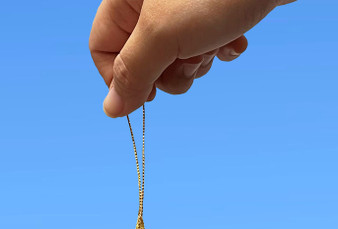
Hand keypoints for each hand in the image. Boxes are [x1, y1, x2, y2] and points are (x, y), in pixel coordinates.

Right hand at [89, 0, 293, 116]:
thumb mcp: (164, 35)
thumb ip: (134, 72)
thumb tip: (112, 109)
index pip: (103, 48)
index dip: (121, 79)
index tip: (148, 97)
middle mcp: (150, 3)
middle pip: (143, 60)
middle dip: (170, 71)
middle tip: (190, 59)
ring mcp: (183, 9)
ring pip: (176, 59)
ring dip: (198, 62)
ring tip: (215, 42)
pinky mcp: (214, 13)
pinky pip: (205, 47)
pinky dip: (220, 50)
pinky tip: (234, 39)